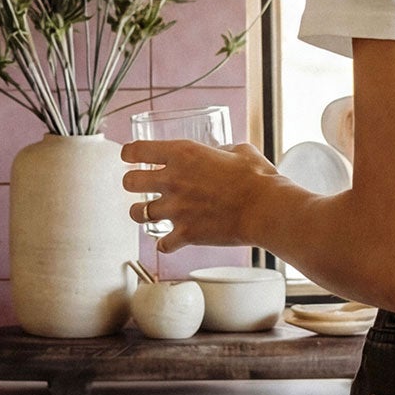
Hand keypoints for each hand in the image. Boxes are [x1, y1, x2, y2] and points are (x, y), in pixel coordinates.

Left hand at [121, 139, 280, 249]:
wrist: (265, 208)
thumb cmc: (257, 178)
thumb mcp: (239, 150)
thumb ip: (222, 150)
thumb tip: (221, 153)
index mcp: (182, 154)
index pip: (135, 150)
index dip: (130, 153)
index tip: (132, 156)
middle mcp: (172, 180)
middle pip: (129, 181)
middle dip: (132, 183)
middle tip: (141, 185)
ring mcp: (176, 209)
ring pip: (137, 213)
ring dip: (142, 212)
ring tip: (150, 212)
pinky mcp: (185, 234)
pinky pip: (162, 244)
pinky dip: (165, 243)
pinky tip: (171, 240)